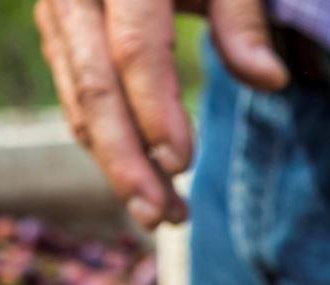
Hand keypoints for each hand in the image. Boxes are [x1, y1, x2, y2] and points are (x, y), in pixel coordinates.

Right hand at [34, 0, 287, 228]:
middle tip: (162, 219)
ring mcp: (59, 11)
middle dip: (127, 162)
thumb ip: (243, 20)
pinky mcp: (58, 30)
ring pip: (79, 100)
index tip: (182, 166)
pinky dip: (107, 143)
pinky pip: (75, 96)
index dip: (156, 112)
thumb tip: (271, 81)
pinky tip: (142, 178)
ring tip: (161, 214)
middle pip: (95, 88)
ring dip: (117, 165)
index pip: (135, 50)